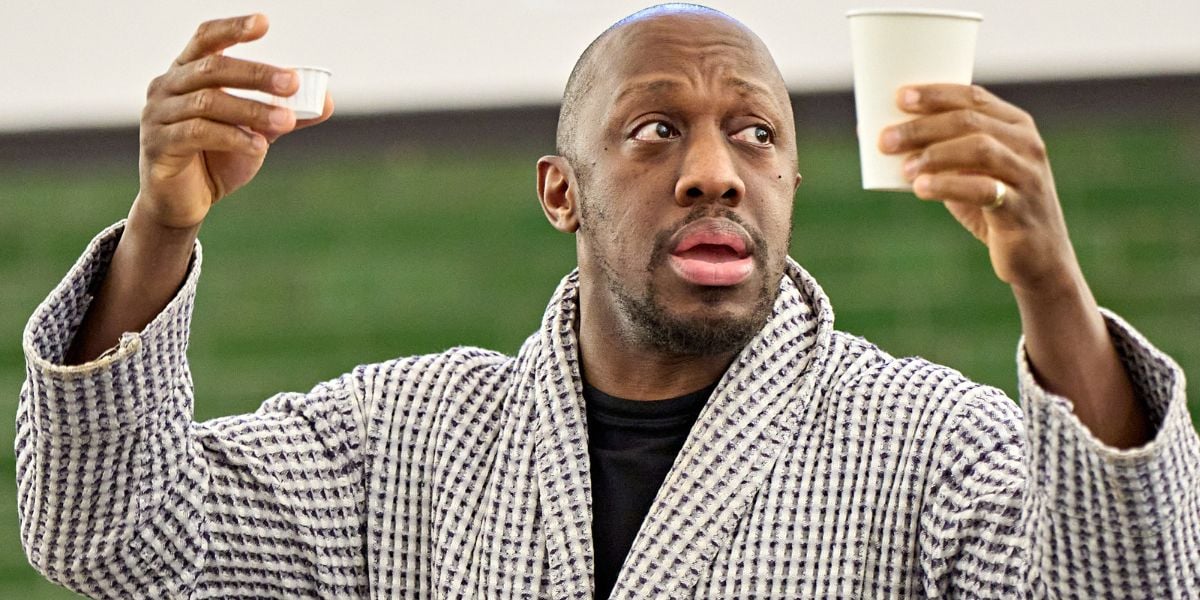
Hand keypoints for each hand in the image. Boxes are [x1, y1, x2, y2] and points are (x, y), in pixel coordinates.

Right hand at [137, 13, 333, 229]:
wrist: (186, 203)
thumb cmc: (217, 158)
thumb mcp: (255, 133)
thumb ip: (283, 115)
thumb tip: (325, 102)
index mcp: (187, 73)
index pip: (206, 39)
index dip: (233, 28)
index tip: (264, 23)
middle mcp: (166, 87)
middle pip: (213, 68)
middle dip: (257, 74)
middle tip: (293, 83)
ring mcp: (158, 115)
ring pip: (209, 101)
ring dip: (253, 110)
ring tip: (286, 122)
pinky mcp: (158, 145)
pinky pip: (198, 132)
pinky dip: (233, 137)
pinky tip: (260, 147)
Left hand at [879, 84, 1076, 291]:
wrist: (1037, 256)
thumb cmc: (992, 208)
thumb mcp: (967, 174)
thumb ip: (937, 154)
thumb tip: (876, 136)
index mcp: (1015, 125)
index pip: (973, 97)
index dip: (936, 94)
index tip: (899, 97)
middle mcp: (1026, 143)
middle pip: (969, 121)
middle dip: (922, 127)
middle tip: (885, 140)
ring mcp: (1027, 174)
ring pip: (979, 148)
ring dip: (934, 154)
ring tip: (903, 168)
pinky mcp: (1021, 208)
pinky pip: (983, 189)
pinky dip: (948, 186)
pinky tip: (921, 188)